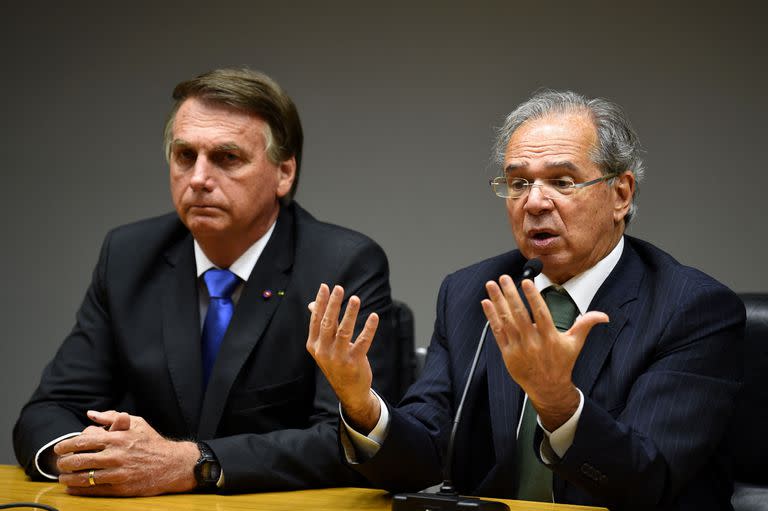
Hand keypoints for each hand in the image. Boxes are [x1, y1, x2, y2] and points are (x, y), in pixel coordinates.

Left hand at [54, 410, 198, 495]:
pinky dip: (79, 489)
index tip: (59, 448)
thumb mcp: (136, 423)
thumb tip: (91, 414)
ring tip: (63, 477)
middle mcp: (115, 455)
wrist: (172, 464)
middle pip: (79, 460)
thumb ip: (112, 417)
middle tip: (60, 463)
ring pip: (83, 477)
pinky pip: (94, 489)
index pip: (83, 441)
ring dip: (68, 478)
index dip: (66, 445)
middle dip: (64, 462)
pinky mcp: (121, 487)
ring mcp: (117, 473)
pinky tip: (72, 487)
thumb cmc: (152, 442)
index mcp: (117, 438)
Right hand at [306, 283, 380, 432]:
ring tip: (355, 299)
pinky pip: (362, 342)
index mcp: (314, 345)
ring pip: (344, 332)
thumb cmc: (336, 363)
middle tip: (339, 288)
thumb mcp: (324, 346)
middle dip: (333, 304)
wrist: (349, 391)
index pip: (316, 320)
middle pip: (328, 323)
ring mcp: (338, 358)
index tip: (325, 287)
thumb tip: (312, 304)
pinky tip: (374, 316)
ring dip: (350, 314)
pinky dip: (368, 328)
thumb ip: (320, 326)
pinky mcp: (354, 362)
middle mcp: (324, 351)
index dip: (320, 303)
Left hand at [481, 276, 608, 430]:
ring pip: (506, 321)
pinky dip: (491, 317)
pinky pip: (497, 332)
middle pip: (520, 314)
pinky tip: (486, 303)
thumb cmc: (561, 363)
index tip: (526, 281)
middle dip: (510, 294)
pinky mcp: (507, 353)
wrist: (548, 388)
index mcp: (550, 337)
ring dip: (497, 301)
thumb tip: (604, 316)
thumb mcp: (575, 344)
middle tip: (504, 277)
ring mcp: (518, 348)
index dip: (532, 297)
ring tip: (491, 285)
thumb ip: (585, 325)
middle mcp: (533, 342)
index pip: (540, 313)